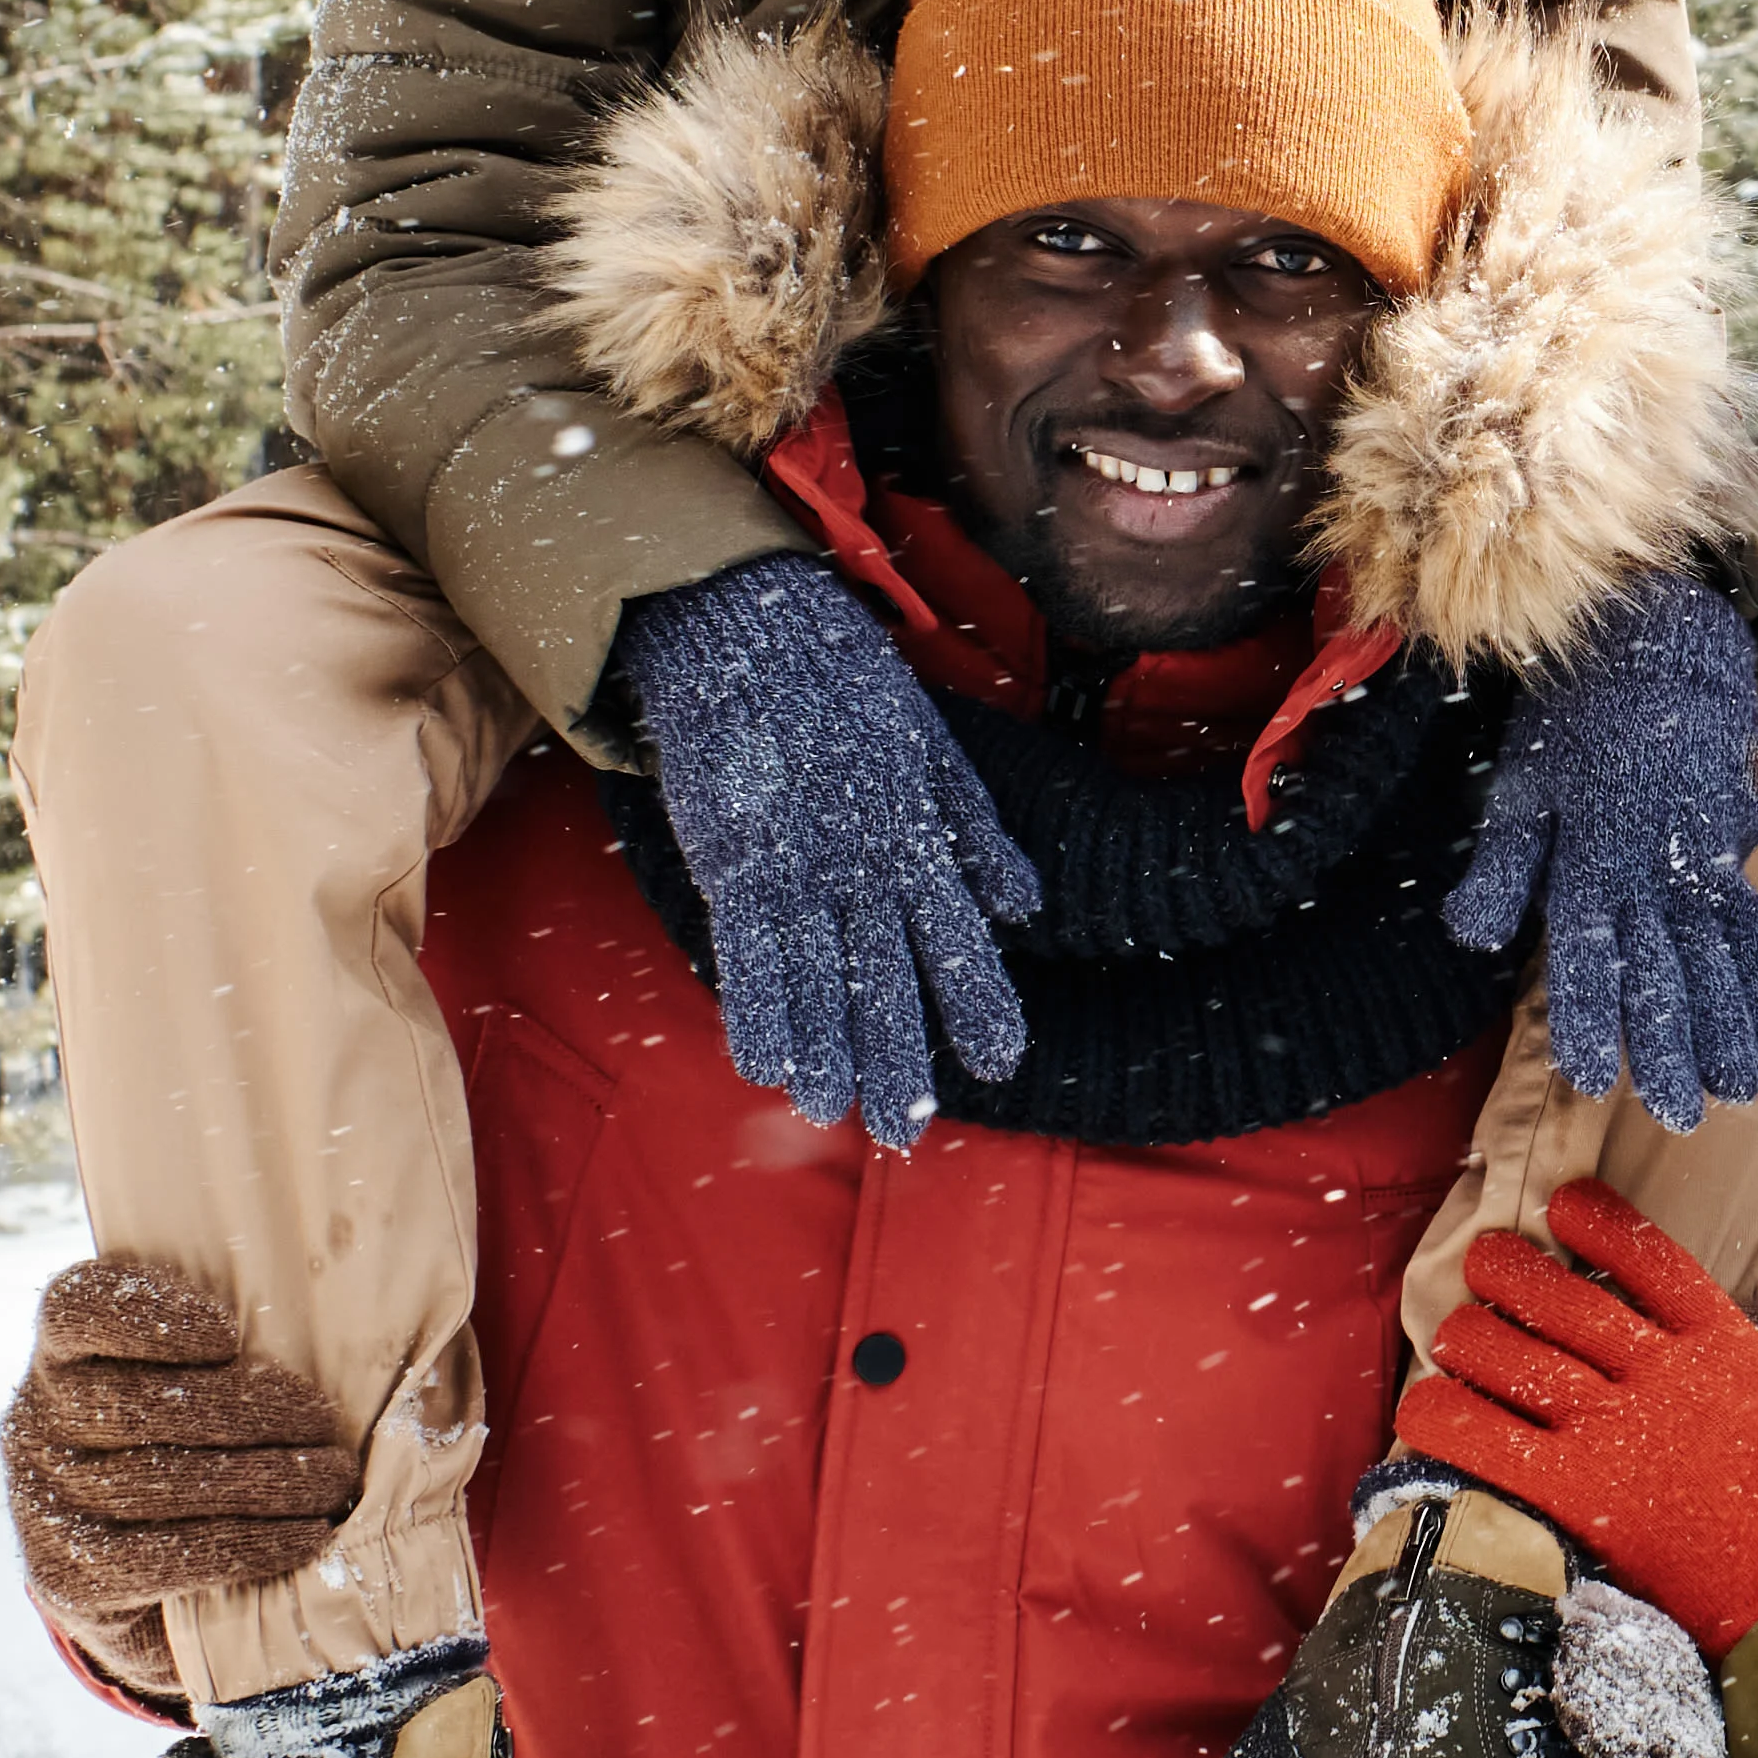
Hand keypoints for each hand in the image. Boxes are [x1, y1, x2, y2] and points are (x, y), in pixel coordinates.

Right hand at [1, 1254, 357, 1638]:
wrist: (133, 1587)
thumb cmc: (185, 1451)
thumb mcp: (188, 1387)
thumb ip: (225, 1353)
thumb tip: (332, 1339)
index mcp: (63, 1353)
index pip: (79, 1308)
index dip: (149, 1314)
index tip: (228, 1334)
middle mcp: (36, 1423)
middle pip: (137, 1404)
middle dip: (246, 1410)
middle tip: (322, 1420)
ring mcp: (45, 1505)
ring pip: (157, 1481)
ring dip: (266, 1478)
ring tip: (332, 1478)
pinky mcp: (71, 1578)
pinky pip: (166, 1557)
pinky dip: (247, 1543)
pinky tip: (305, 1535)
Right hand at [619, 553, 1038, 1142]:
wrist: (751, 631)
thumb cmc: (844, 689)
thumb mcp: (930, 749)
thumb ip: (974, 832)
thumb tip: (1024, 906)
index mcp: (916, 833)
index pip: (956, 935)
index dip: (978, 1000)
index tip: (1003, 1061)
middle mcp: (862, 860)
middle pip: (884, 976)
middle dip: (896, 1055)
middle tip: (906, 1127)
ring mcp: (796, 863)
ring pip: (815, 978)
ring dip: (826, 1050)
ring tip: (835, 1110)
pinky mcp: (733, 858)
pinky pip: (746, 950)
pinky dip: (755, 1009)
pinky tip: (766, 1063)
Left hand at [1396, 1181, 1757, 1650]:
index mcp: (1726, 1346)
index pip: (1648, 1255)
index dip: (1598, 1219)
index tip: (1564, 1204)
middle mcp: (1662, 1376)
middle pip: (1563, 1296)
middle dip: (1511, 1268)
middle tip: (1486, 1259)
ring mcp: (1617, 1434)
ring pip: (1516, 1357)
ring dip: (1471, 1334)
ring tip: (1454, 1327)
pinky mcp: (1580, 1496)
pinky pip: (1488, 1442)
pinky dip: (1445, 1418)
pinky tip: (1422, 1407)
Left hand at [1445, 572, 1757, 1127]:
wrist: (1658, 652)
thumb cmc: (1574, 724)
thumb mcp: (1520, 787)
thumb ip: (1498, 869)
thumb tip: (1467, 936)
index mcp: (1589, 861)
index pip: (1589, 957)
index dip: (1592, 1020)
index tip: (1594, 1078)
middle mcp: (1651, 874)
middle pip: (1665, 975)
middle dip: (1672, 1050)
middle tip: (1679, 1115)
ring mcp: (1701, 867)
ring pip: (1719, 964)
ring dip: (1728, 1031)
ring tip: (1734, 1093)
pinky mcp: (1734, 857)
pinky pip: (1753, 933)